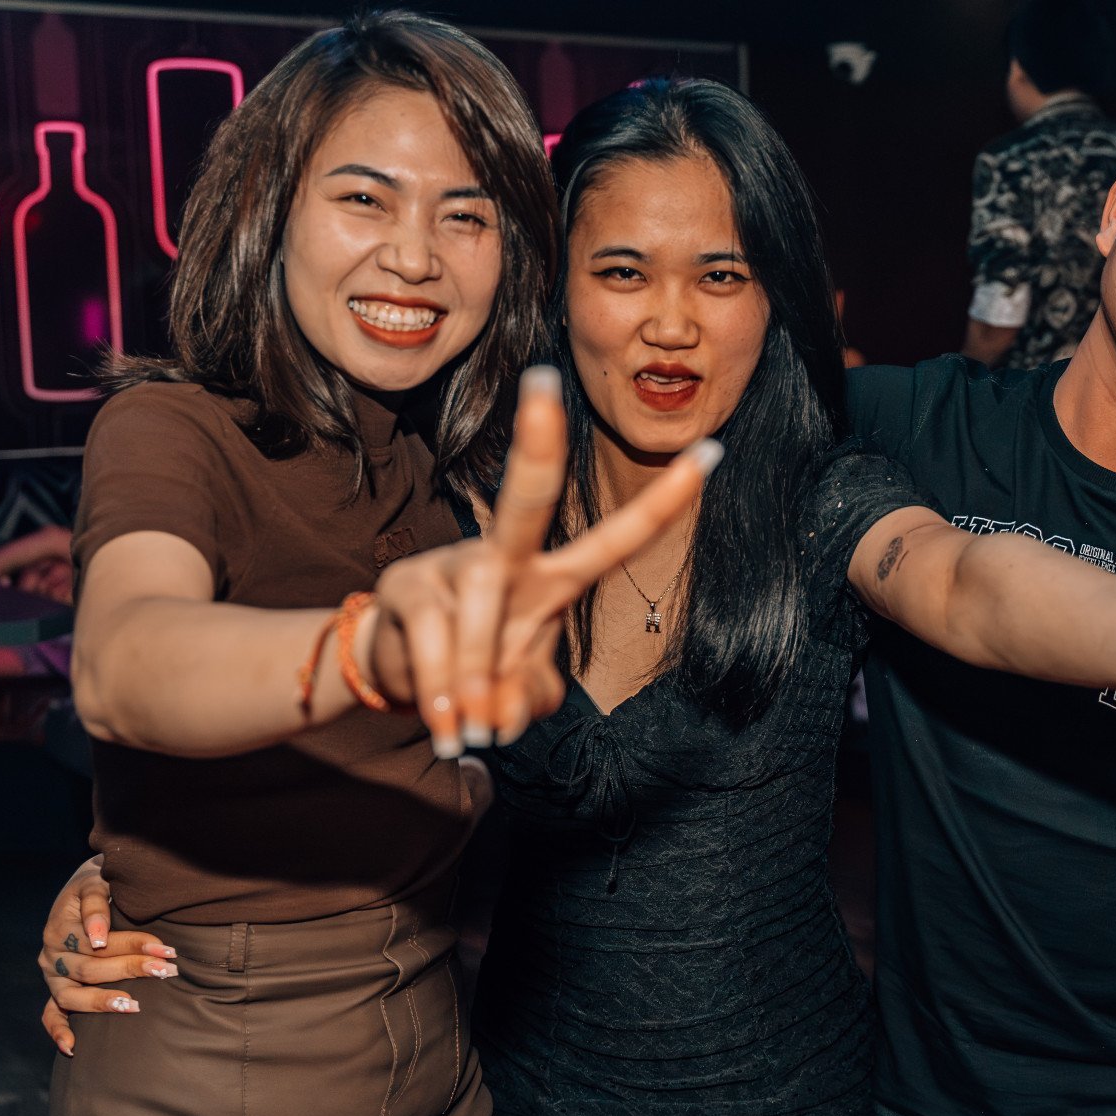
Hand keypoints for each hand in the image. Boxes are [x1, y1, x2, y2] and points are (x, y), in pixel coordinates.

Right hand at [36, 855, 174, 1055]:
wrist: (83, 889)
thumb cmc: (96, 884)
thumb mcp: (94, 882)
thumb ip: (96, 905)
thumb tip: (98, 937)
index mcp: (58, 927)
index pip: (97, 942)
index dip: (133, 944)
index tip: (164, 949)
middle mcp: (50, 954)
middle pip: (91, 969)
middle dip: (130, 970)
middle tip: (166, 971)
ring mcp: (52, 976)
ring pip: (74, 996)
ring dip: (104, 1002)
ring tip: (135, 1005)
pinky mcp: (55, 991)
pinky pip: (51, 1015)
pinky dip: (59, 1031)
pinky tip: (73, 1046)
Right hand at [367, 367, 719, 756]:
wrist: (399, 675)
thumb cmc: (480, 670)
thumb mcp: (521, 692)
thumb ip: (527, 700)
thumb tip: (500, 713)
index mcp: (554, 578)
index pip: (619, 537)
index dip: (666, 501)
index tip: (716, 449)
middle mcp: (509, 558)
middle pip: (528, 497)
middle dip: (538, 446)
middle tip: (542, 384)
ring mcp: (456, 565)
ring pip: (483, 597)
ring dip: (479, 670)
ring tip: (472, 731)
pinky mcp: (409, 586)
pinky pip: (435, 633)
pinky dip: (444, 687)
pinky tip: (445, 722)